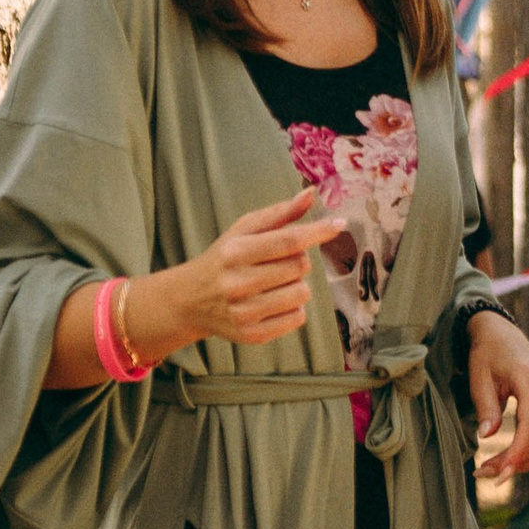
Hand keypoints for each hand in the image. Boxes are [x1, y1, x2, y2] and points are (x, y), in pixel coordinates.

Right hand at [155, 189, 342, 352]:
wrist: (189, 300)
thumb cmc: (224, 258)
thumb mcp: (243, 230)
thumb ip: (279, 213)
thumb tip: (311, 194)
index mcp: (235, 251)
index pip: (288, 241)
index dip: (318, 232)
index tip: (339, 224)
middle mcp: (237, 283)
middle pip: (300, 267)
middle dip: (298, 261)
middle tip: (278, 262)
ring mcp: (243, 312)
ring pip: (302, 294)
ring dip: (297, 286)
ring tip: (274, 284)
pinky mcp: (251, 335)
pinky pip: (297, 319)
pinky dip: (293, 309)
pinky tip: (273, 303)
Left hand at [468, 312, 528, 473]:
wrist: (503, 336)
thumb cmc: (488, 355)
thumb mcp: (478, 377)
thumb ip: (485, 406)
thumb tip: (487, 436)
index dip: (518, 453)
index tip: (498, 473)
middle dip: (519, 462)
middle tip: (488, 473)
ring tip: (501, 467)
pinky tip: (520, 457)